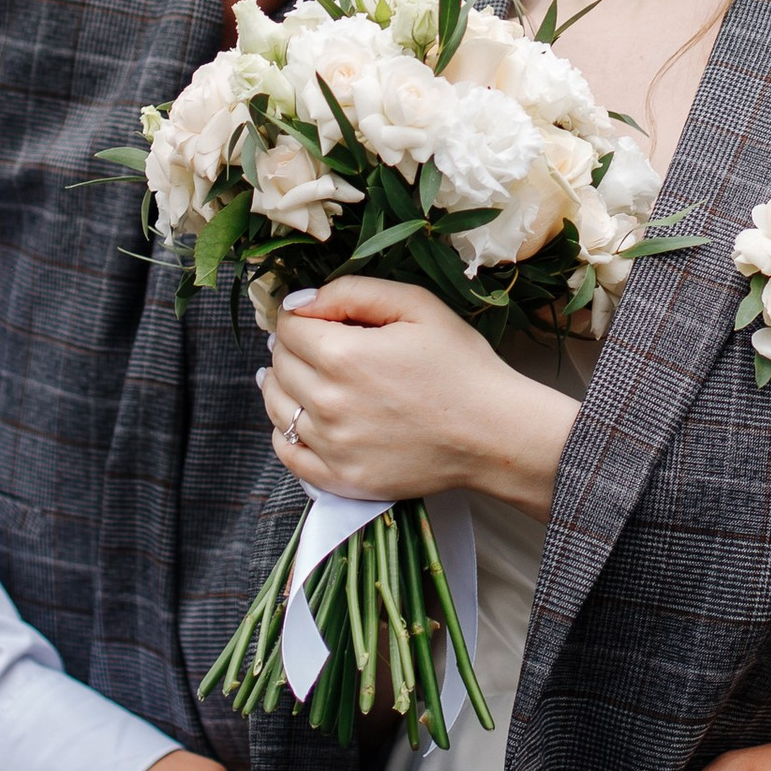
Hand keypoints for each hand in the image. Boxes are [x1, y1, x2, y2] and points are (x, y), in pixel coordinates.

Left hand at [258, 275, 578, 515]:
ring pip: (276, 407)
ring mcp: (332, 446)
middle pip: (278, 365)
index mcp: (343, 356)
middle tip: (319, 344)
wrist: (494, 433)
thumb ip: (354, 291)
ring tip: (308, 378)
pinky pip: (287, 454)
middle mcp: (327, 402)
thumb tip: (302, 300)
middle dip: (293, 348)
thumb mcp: (417, 306)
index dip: (300, 316)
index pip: (288, 328)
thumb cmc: (462, 365)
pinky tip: (304, 420)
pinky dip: (285, 434)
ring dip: (283, 386)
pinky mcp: (341, 479)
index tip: (318, 317)